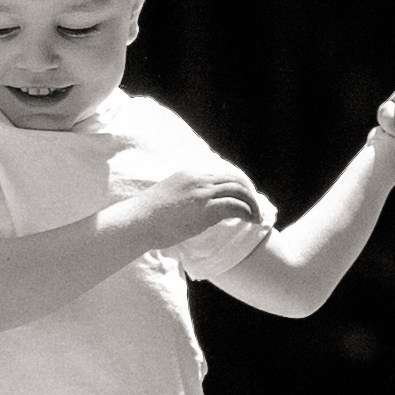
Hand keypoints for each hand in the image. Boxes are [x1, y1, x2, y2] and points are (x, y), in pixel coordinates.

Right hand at [103, 158, 267, 252]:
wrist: (137, 222)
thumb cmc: (147, 216)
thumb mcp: (168, 196)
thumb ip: (184, 195)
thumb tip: (194, 208)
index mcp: (189, 173)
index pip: (223, 173)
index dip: (238, 185)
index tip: (245, 197)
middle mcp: (198, 178)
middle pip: (235, 179)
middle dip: (249, 193)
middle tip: (256, 208)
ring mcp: (202, 192)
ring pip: (239, 190)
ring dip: (252, 204)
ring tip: (257, 218)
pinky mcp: (205, 208)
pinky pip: (235, 206)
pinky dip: (247, 212)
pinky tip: (250, 220)